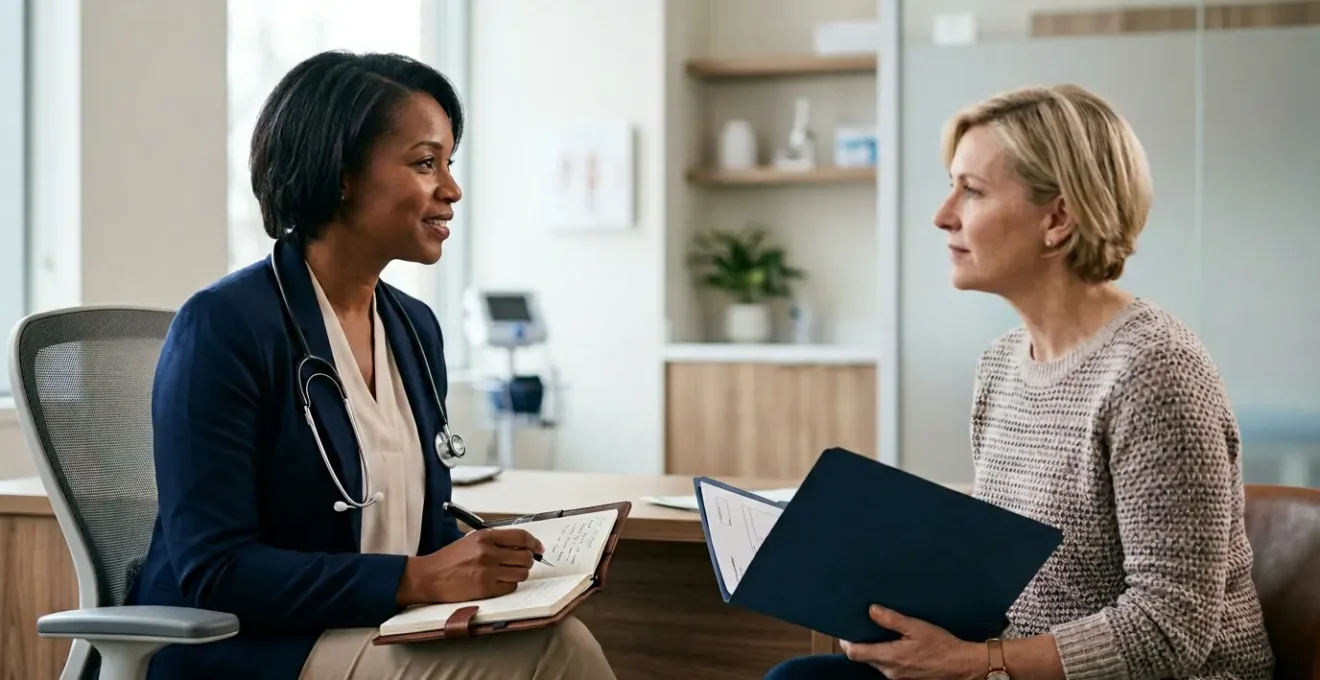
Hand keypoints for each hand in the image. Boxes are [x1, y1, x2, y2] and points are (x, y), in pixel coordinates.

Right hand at [396, 528, 545, 604]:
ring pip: (521, 573)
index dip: (534, 543)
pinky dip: (509, 585)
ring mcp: (487, 571)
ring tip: (509, 573)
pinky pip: (510, 587)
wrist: (429, 576)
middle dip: (528, 561)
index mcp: (485, 536)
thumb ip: (495, 541)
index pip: (521, 536)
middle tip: (522, 563)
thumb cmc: (450, 559)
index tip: (538, 548)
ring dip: (519, 574)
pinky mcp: (485, 588)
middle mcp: (488, 552)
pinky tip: (499, 583)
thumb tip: (522, 545)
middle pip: (525, 556)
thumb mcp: (471, 541)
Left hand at [840, 605, 984, 679]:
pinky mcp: (905, 679)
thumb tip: (871, 610)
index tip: (844, 631)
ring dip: (874, 650)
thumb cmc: (942, 645)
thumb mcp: (917, 627)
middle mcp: (890, 671)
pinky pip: (888, 667)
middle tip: (861, 627)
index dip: (847, 642)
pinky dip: (885, 656)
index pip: (856, 653)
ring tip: (879, 633)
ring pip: (876, 663)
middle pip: (864, 658)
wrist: (961, 664)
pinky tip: (894, 644)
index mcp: (891, 657)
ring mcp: (898, 677)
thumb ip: (892, 619)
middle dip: (860, 644)